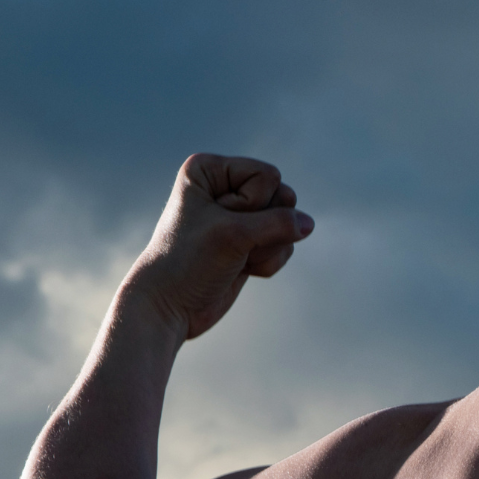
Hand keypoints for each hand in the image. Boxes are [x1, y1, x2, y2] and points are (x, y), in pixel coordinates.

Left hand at [123, 154, 314, 339]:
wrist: (168, 308)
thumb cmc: (188, 262)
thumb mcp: (235, 235)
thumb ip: (280, 224)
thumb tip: (309, 224)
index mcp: (209, 171)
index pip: (268, 175)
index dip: (251, 205)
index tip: (217, 223)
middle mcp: (225, 188)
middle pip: (283, 196)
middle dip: (265, 227)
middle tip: (229, 242)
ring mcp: (239, 217)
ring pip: (287, 223)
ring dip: (267, 248)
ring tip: (234, 258)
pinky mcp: (249, 242)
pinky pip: (284, 244)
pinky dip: (268, 262)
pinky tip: (241, 269)